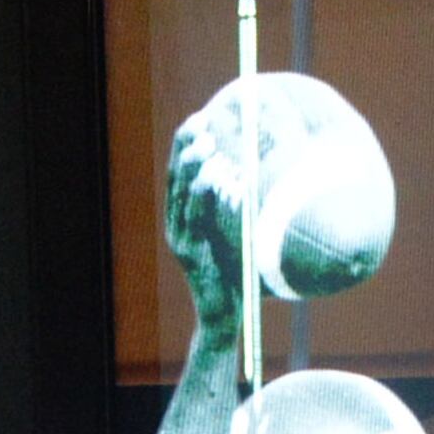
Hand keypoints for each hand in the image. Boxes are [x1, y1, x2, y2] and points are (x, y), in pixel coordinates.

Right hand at [162, 105, 249, 333]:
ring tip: (209, 145)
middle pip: (176, 175)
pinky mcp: (190, 252)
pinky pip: (195, 217)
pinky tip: (214, 179)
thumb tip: (257, 176)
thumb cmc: (237, 274)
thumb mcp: (239, 233)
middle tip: (202, 123)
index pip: (182, 171)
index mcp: (186, 215)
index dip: (187, 143)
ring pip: (183, 193)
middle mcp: (177, 222)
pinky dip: (204, 195)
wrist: (225, 316)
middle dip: (188, 146)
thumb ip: (241, 207)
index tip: (201, 118)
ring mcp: (181, 237)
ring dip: (195, 165)